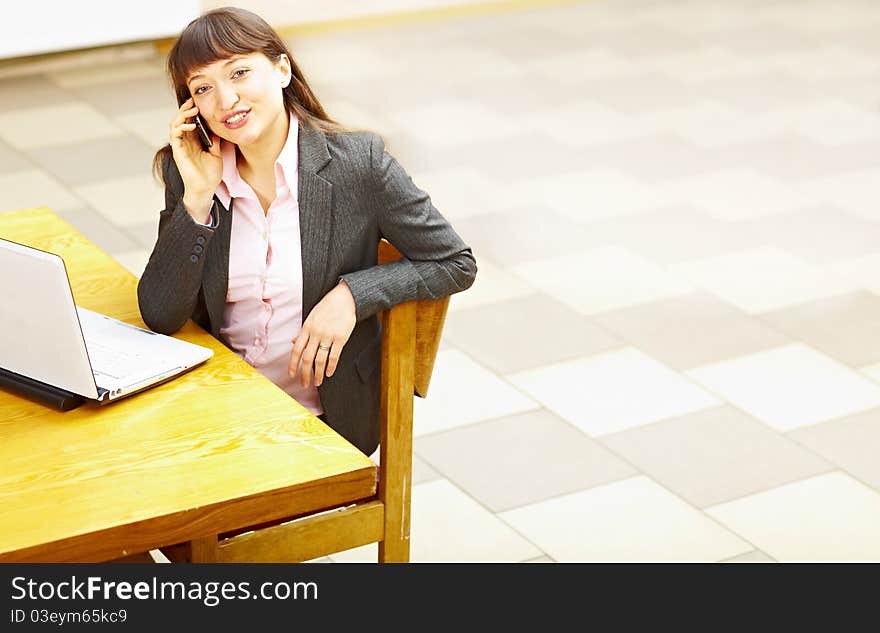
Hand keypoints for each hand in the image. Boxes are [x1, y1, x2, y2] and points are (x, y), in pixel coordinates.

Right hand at [169, 97, 222, 221]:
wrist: (205, 188)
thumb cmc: (210, 174)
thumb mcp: (216, 154)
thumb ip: (215, 141)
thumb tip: (218, 128)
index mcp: (194, 141)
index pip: (190, 121)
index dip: (193, 111)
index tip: (200, 102)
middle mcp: (186, 141)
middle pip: (181, 119)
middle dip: (186, 109)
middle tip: (193, 101)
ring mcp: (180, 146)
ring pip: (175, 124)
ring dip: (182, 115)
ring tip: (192, 110)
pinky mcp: (177, 151)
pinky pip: (175, 135)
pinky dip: (180, 127)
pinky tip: (189, 124)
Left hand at [288, 281, 356, 386]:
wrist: (345, 299)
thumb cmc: (328, 307)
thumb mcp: (311, 317)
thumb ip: (303, 331)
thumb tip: (293, 342)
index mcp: (307, 328)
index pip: (296, 349)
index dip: (293, 364)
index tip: (291, 375)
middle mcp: (316, 333)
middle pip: (307, 358)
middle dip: (304, 373)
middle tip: (304, 384)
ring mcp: (328, 336)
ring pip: (320, 359)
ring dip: (318, 374)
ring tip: (318, 382)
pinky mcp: (341, 338)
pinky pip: (334, 356)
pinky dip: (331, 367)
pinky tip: (329, 373)